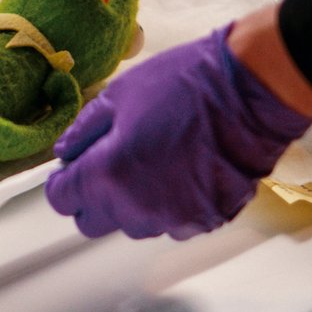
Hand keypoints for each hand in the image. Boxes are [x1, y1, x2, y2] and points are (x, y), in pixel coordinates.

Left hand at [43, 26, 311, 239]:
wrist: (249, 92)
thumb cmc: (184, 86)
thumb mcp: (118, 95)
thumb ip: (83, 131)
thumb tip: (65, 153)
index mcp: (106, 175)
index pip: (61, 200)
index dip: (63, 181)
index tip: (73, 167)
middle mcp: (136, 207)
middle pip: (92, 222)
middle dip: (92, 197)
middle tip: (109, 164)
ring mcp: (173, 219)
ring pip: (133, 225)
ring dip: (132, 203)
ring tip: (153, 161)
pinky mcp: (206, 221)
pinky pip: (171, 223)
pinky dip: (170, 205)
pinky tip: (182, 171)